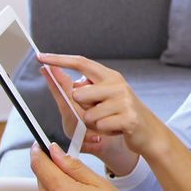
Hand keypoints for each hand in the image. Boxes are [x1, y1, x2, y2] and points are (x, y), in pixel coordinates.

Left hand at [40, 60, 137, 174]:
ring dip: (94, 124)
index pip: (81, 63)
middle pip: (78, 94)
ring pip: (88, 115)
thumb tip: (60, 79)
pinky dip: (105, 132)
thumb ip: (85, 90)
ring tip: (109, 122)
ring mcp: (124, 100)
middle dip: (82, 108)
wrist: (150, 133)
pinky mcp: (128, 118)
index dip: (60, 60)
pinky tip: (117, 130)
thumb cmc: (122, 115)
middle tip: (99, 113)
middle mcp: (117, 84)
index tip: (41, 57)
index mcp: (109, 76)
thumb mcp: (105, 98)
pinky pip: (100, 127)